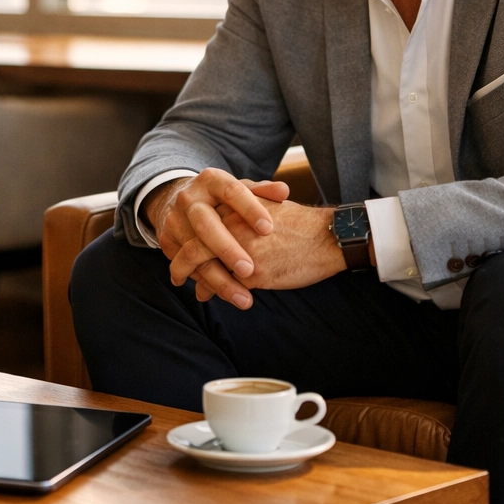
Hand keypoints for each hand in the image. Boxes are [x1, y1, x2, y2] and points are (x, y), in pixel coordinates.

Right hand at [143, 169, 283, 308]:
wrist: (177, 199)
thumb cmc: (221, 198)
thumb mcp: (239, 189)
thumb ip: (262, 191)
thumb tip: (283, 191)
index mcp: (211, 181)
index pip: (231, 192)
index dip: (249, 209)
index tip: (268, 229)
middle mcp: (189, 199)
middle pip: (205, 225)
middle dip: (227, 249)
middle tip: (249, 270)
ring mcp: (174, 220)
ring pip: (192, 252)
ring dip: (218, 279)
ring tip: (243, 298)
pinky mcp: (167, 240)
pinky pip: (185, 266)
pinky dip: (204, 283)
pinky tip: (224, 296)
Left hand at [177, 196, 345, 305]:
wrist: (327, 236)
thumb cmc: (297, 224)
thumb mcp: (263, 208)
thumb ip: (238, 216)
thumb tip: (218, 233)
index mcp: (232, 207)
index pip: (198, 226)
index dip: (185, 242)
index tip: (178, 253)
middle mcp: (231, 226)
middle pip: (193, 247)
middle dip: (182, 265)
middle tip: (176, 276)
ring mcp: (240, 250)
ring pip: (205, 268)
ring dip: (196, 281)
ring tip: (194, 291)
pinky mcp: (252, 273)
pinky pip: (225, 285)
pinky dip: (215, 292)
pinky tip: (209, 296)